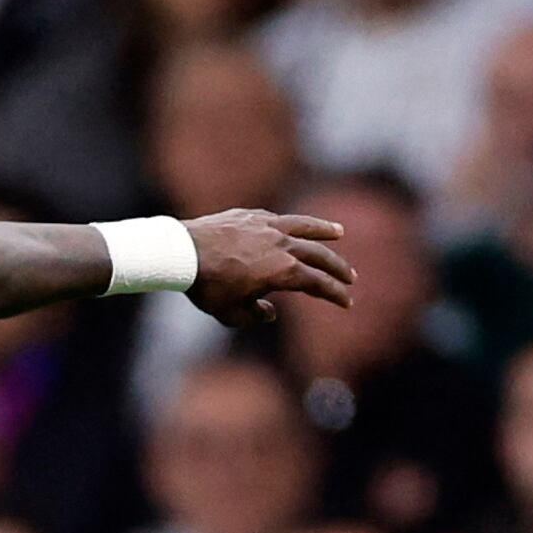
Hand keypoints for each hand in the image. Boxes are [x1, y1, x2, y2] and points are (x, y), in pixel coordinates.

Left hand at [187, 208, 355, 328]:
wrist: (182, 253)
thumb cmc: (206, 287)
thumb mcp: (231, 312)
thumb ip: (254, 315)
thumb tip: (269, 313)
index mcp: (284, 272)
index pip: (318, 284)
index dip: (335, 294)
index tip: (347, 302)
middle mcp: (283, 245)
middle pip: (319, 255)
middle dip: (337, 267)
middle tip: (350, 276)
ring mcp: (268, 227)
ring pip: (304, 226)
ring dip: (324, 231)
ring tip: (339, 232)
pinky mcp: (251, 217)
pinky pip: (279, 219)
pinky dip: (292, 223)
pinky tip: (295, 225)